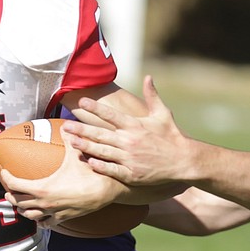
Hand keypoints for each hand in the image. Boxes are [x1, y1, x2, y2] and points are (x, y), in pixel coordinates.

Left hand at [0, 137, 125, 225]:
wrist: (106, 191)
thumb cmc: (89, 173)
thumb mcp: (76, 154)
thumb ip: (68, 140)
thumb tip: (65, 126)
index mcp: (42, 188)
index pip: (15, 184)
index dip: (6, 178)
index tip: (4, 172)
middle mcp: (44, 202)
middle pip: (18, 201)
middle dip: (11, 195)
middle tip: (9, 189)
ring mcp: (52, 212)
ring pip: (29, 214)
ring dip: (22, 208)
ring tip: (20, 203)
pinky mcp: (62, 218)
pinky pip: (45, 223)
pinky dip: (39, 220)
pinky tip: (39, 216)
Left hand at [62, 75, 195, 188]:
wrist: (183, 161)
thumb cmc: (172, 136)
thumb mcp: (163, 114)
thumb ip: (153, 95)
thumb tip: (149, 77)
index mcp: (135, 125)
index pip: (110, 115)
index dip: (95, 108)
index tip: (81, 103)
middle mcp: (130, 141)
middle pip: (100, 133)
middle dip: (81, 129)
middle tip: (65, 126)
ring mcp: (129, 158)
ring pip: (102, 151)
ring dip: (85, 146)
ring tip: (71, 142)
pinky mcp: (131, 173)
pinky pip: (111, 169)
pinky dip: (100, 165)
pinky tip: (88, 161)